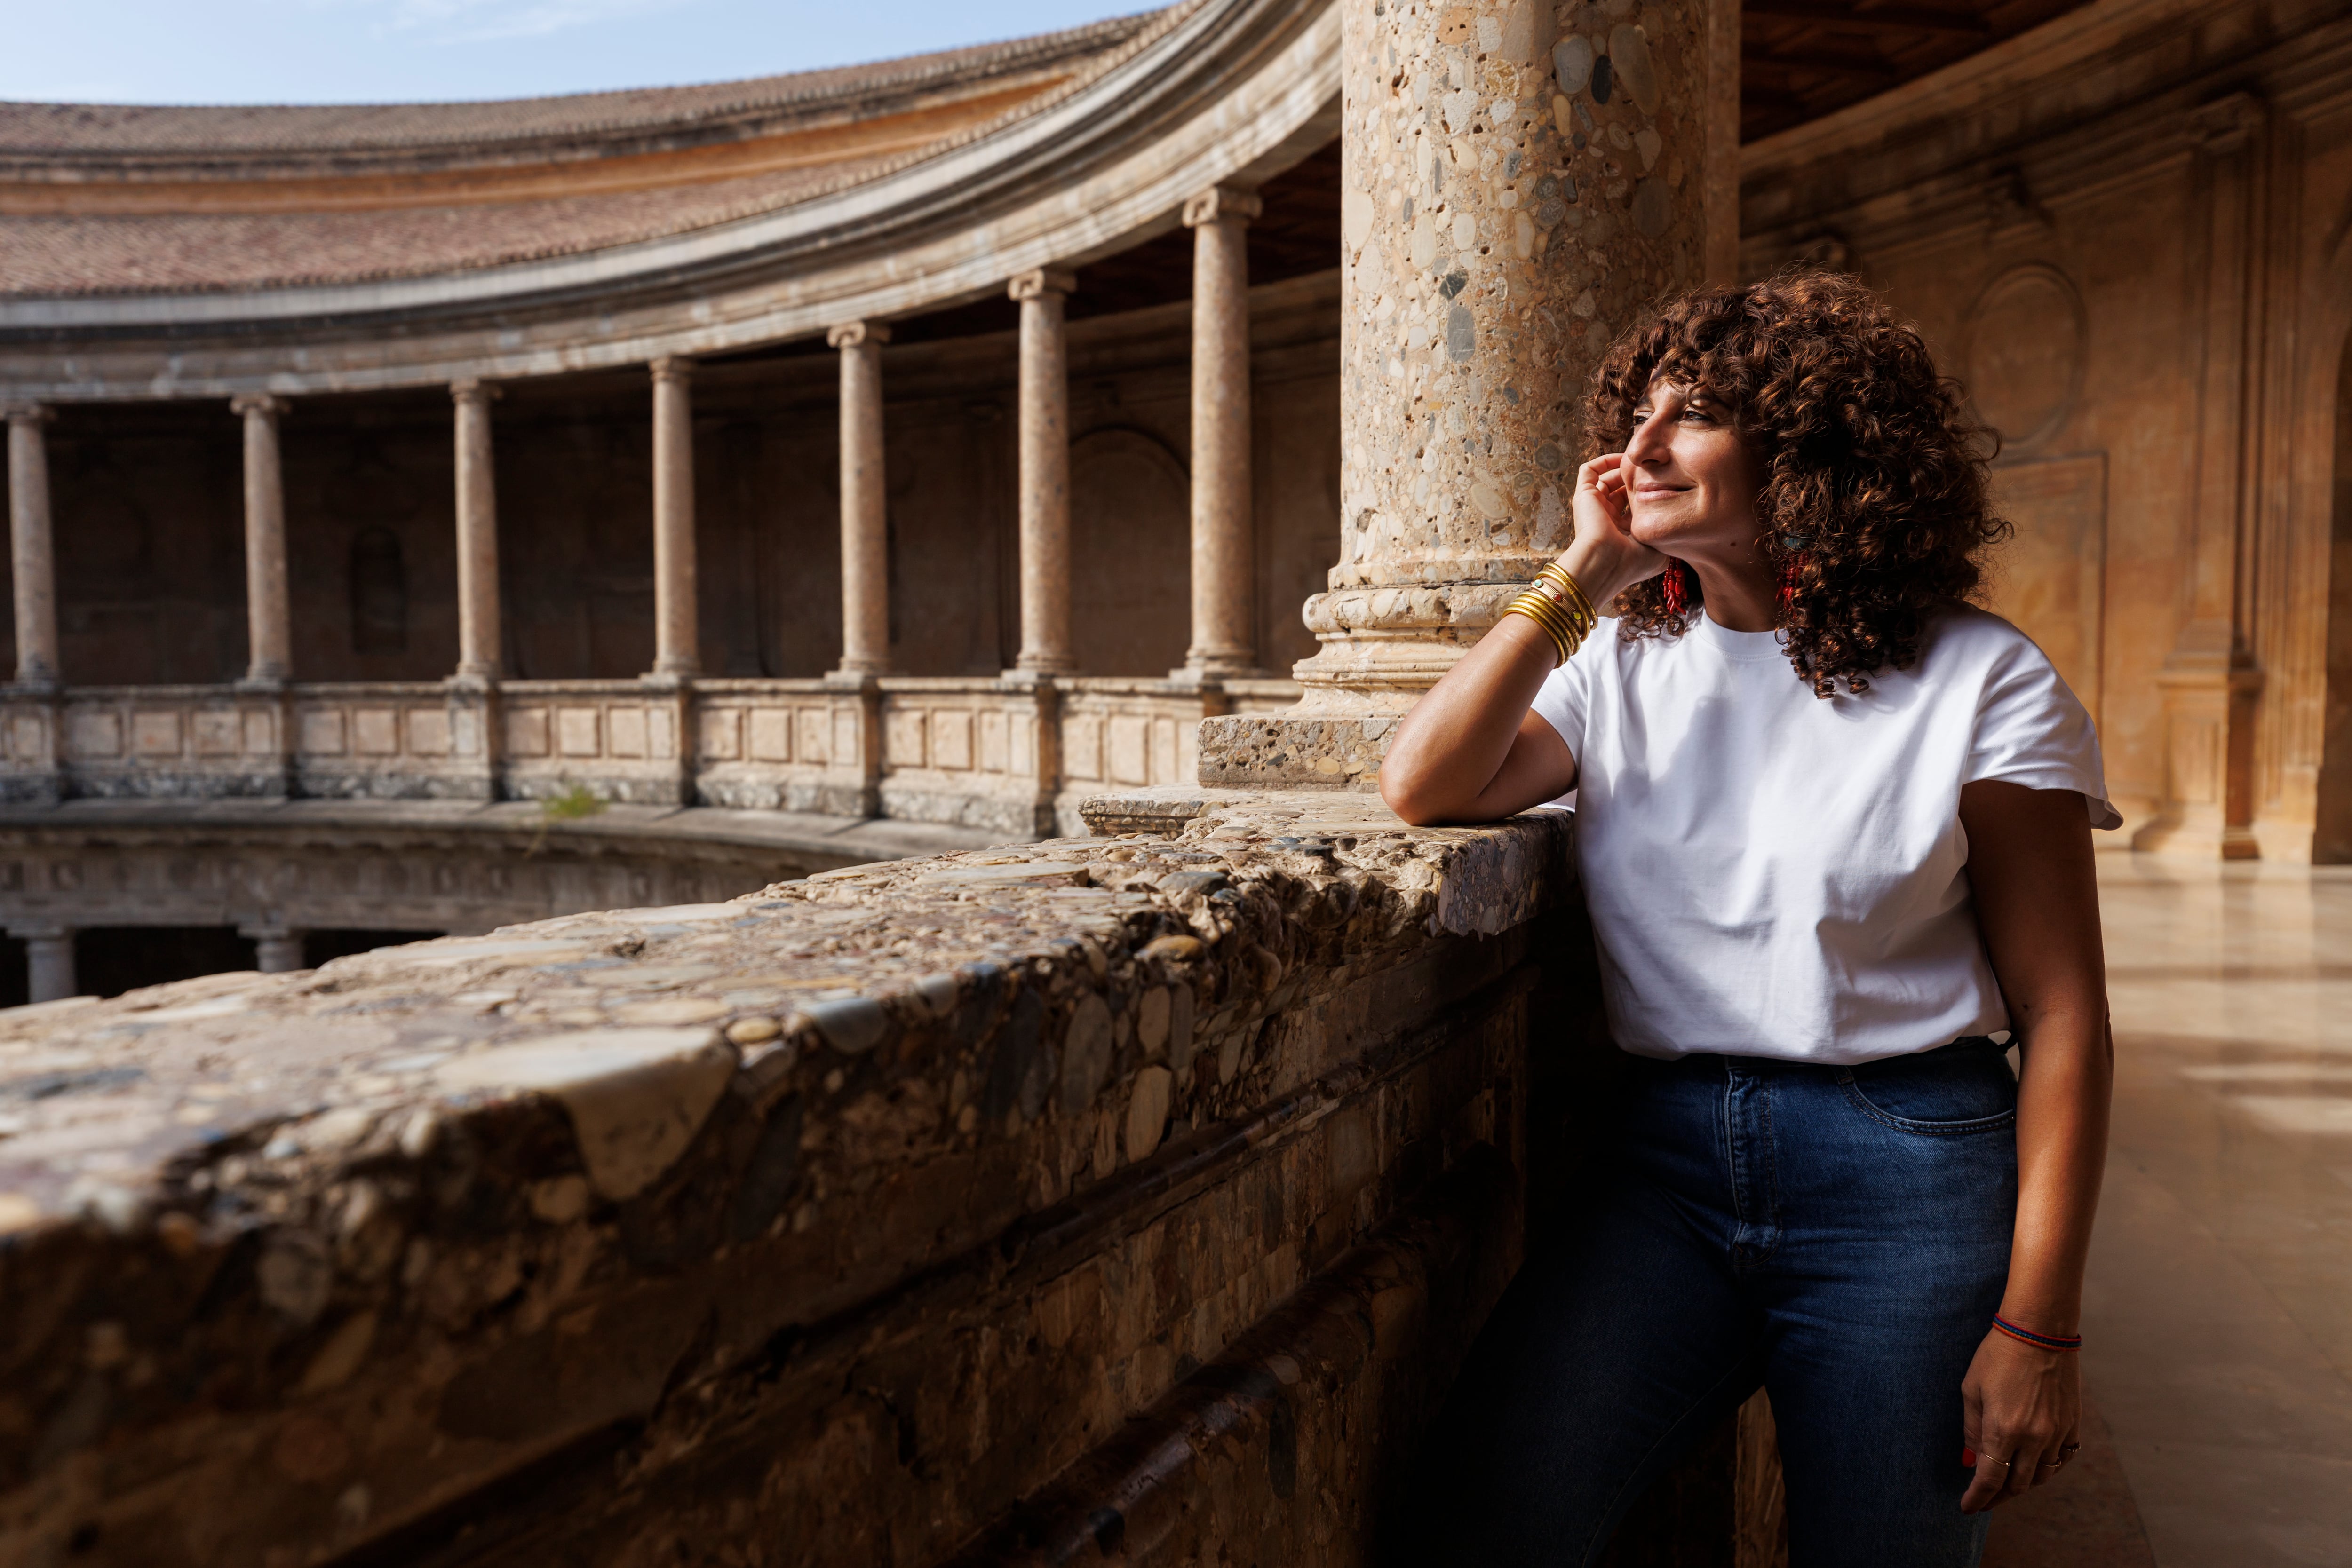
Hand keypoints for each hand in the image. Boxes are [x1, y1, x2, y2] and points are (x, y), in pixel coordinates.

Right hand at [1558, 452, 1665, 607]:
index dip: (1648, 494)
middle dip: (1637, 478)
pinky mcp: (1584, 496)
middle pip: (1620, 490)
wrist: (1606, 564)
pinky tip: (1624, 459)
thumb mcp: (1658, 552)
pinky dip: (1604, 461)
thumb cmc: (1632, 563)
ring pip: (1606, 478)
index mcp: (1622, 532)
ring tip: (1642, 461)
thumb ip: (1665, 537)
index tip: (1665, 483)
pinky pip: (1589, 471)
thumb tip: (1675, 528)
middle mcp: (1606, 518)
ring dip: (1623, 468)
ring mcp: (1593, 507)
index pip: (1633, 506)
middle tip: (1654, 468)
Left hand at [1959, 1328, 2080, 1512]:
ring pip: (2042, 1477)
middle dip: (1998, 1496)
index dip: (1978, 1498)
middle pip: (2017, 1484)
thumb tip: (1971, 1462)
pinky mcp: (2073, 1425)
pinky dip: (2047, 1469)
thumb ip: (1972, 1430)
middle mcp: (2033, 1437)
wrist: (2040, 1332)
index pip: (1990, 1479)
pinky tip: (2035, 1467)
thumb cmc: (1998, 1355)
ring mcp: (2057, 1433)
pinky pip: (2062, 1460)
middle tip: (1984, 1500)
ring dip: (2023, 1485)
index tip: (1968, 1507)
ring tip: (2007, 1485)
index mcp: (2003, 1429)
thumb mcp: (1972, 1390)